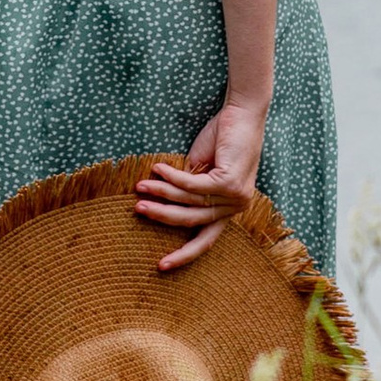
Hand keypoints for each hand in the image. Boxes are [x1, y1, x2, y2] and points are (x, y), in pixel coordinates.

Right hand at [134, 97, 266, 271]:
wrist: (243, 114)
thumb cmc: (222, 139)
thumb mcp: (201, 169)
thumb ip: (187, 188)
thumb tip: (161, 201)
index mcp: (230, 209)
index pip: (206, 239)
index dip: (184, 254)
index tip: (161, 266)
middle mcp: (236, 207)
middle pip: (192, 221)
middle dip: (162, 217)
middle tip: (137, 210)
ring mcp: (236, 197)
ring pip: (189, 202)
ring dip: (161, 193)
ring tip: (139, 186)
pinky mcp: (230, 183)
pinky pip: (193, 185)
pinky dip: (172, 177)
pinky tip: (157, 168)